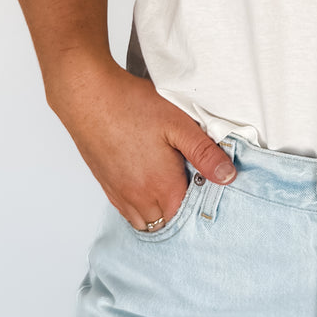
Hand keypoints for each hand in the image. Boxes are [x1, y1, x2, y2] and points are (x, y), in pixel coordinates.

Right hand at [50, 59, 236, 230]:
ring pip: (144, 220)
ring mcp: (119, 193)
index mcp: (162, 187)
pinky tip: (145, 182)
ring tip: (168, 184)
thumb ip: (204, 153)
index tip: (206, 182)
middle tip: (189, 179)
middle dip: (181, 207)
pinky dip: (139, 206)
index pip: (188, 214)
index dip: (200, 200)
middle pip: (167, 220)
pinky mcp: (105, 184)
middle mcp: (139, 198)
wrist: (89, 96)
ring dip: (159, 210)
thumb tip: (228, 176)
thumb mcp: (178, 124)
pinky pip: (126, 210)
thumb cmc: (132, 106)